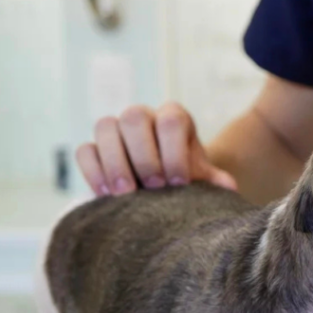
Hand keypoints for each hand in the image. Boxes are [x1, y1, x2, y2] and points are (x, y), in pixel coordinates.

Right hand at [76, 103, 236, 195]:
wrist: (163, 191)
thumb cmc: (186, 180)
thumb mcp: (203, 181)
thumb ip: (215, 183)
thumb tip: (228, 188)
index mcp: (173, 117)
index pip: (171, 119)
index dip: (174, 150)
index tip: (179, 182)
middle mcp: (142, 116)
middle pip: (134, 116)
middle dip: (144, 155)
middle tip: (154, 187)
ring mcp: (115, 130)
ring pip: (105, 126)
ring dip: (115, 162)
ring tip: (127, 194)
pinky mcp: (94, 149)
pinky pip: (85, 150)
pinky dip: (93, 172)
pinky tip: (106, 196)